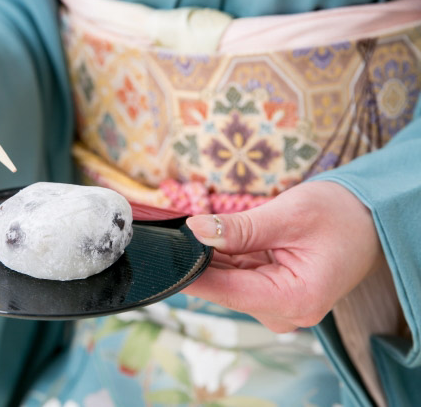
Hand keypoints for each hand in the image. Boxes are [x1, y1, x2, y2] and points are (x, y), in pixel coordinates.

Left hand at [184, 181, 384, 332]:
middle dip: (197, 261)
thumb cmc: (339, 216)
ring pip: (227, 282)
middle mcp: (285, 312)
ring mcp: (278, 305)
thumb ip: (240, 228)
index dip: (190, 274)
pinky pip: (238, 276)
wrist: (367, 219)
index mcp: (295, 300)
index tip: (160, 258)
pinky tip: (208, 238)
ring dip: (209, 257)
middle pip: (224, 289)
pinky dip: (222, 257)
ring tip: (190, 231)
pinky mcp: (272, 293)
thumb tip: (196, 231)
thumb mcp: (288, 215)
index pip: (227, 292)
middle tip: (169, 234)